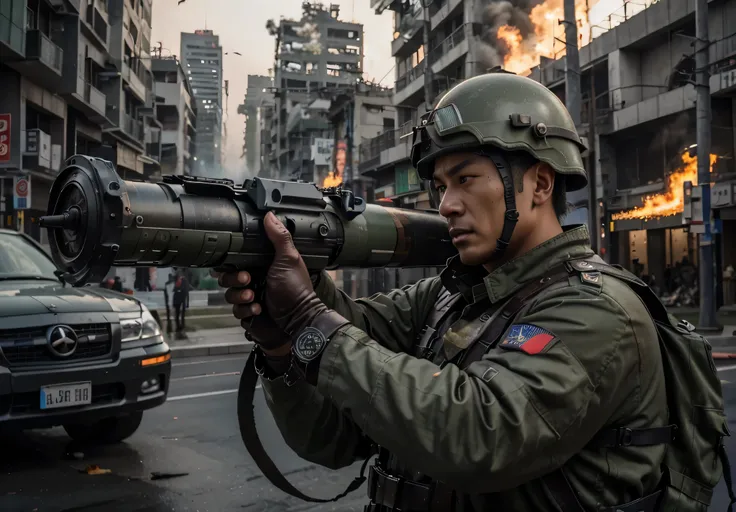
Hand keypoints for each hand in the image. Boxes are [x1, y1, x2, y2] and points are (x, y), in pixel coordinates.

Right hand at [213, 212, 326, 354]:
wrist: (299, 318)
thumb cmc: (296, 289)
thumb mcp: (288, 259)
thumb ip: (279, 237)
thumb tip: (270, 216)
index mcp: (260, 265)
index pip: (236, 259)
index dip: (230, 261)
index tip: (232, 261)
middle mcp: (253, 279)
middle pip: (227, 276)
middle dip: (233, 278)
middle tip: (247, 279)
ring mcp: (250, 296)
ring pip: (229, 294)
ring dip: (239, 295)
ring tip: (253, 296)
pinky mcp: (248, 313)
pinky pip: (236, 310)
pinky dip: (245, 310)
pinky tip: (258, 309)